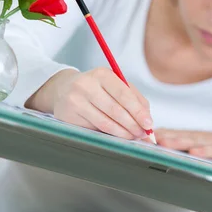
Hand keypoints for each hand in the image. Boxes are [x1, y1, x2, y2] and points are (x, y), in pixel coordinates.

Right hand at [27, 67, 151, 139]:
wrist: (63, 90)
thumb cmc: (96, 88)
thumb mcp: (114, 85)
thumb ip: (134, 98)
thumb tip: (147, 118)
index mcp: (102, 74)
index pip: (124, 94)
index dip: (138, 111)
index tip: (149, 124)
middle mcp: (86, 86)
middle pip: (115, 110)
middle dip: (133, 125)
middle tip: (144, 134)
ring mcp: (75, 101)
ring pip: (105, 123)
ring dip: (123, 133)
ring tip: (134, 137)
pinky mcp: (68, 117)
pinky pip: (94, 129)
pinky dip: (110, 135)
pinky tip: (118, 137)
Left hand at [155, 129, 211, 159]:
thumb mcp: (199, 142)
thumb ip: (180, 140)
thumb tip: (156, 137)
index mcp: (192, 138)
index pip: (173, 135)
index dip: (158, 136)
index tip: (142, 136)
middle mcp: (200, 138)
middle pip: (181, 137)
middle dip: (165, 137)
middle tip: (151, 138)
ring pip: (195, 142)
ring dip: (180, 142)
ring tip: (166, 142)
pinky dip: (206, 151)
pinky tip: (196, 152)